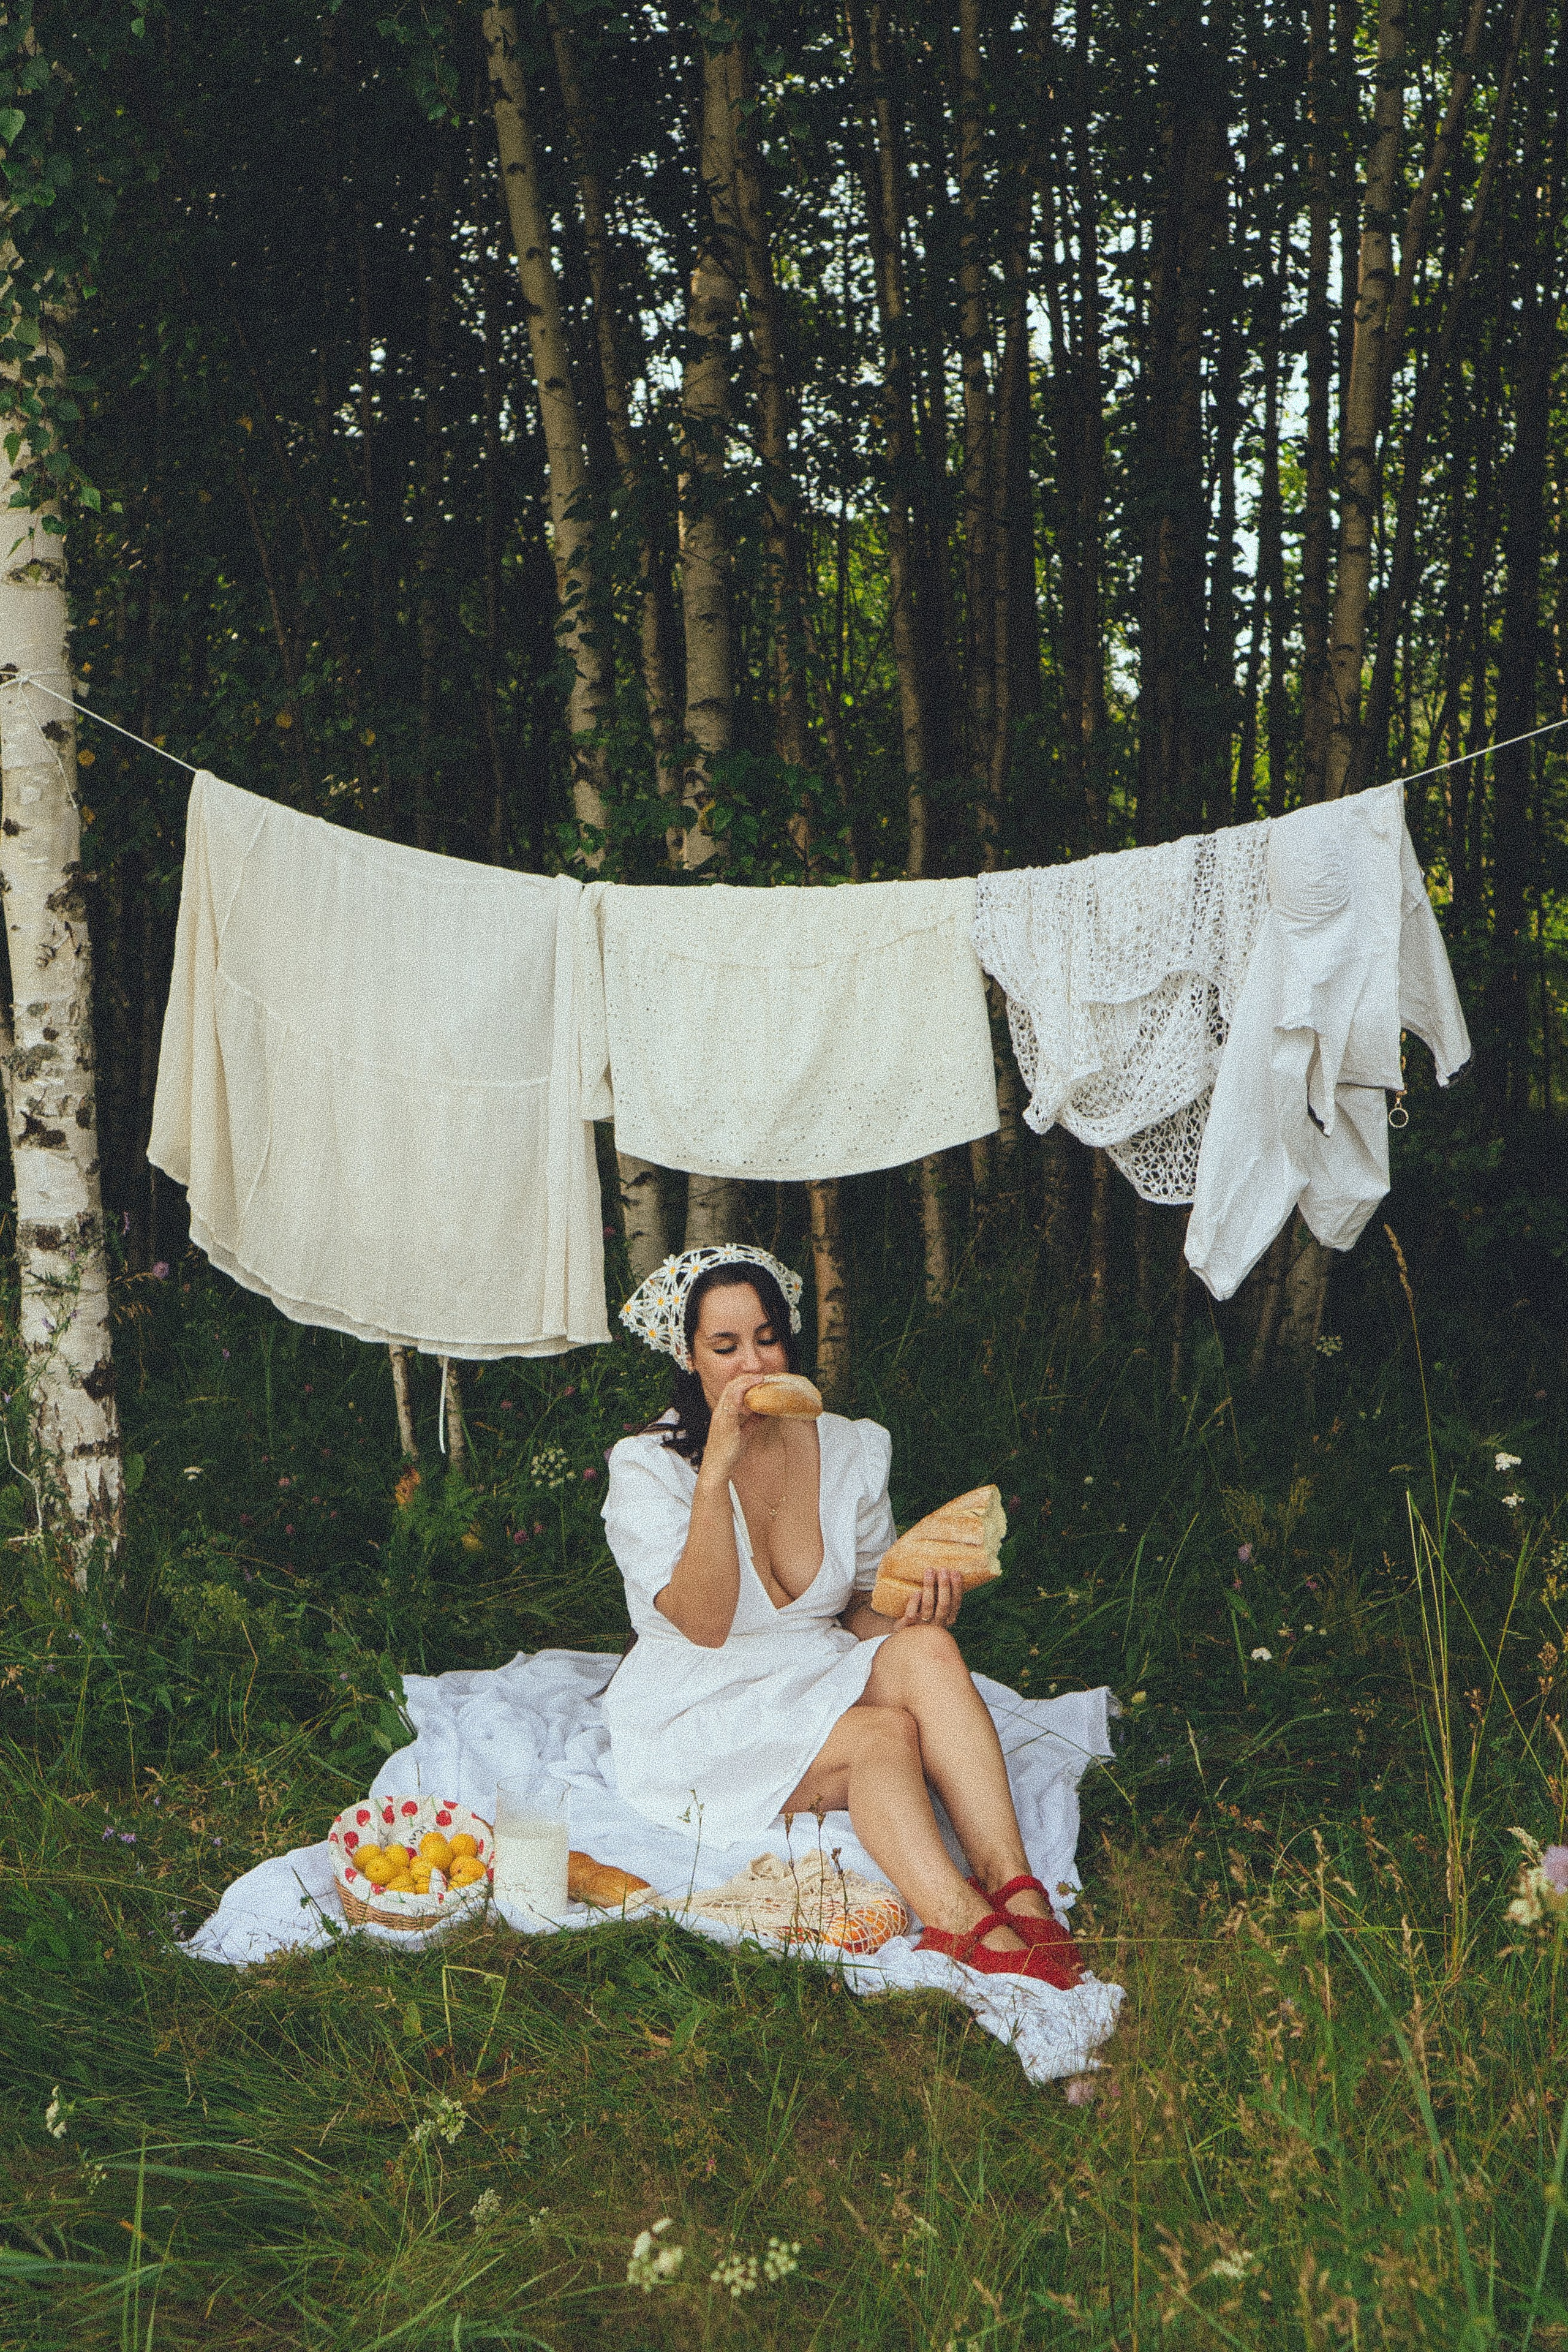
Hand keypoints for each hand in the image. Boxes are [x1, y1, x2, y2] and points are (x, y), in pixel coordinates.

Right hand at [698, 1367, 767, 1485]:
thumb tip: (766, 1412)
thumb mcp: (744, 1434)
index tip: (758, 1380)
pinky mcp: (724, 1422)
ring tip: (760, 1379)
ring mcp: (720, 1416)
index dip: (744, 1382)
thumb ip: (753, 1422)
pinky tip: (754, 1391)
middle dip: (746, 1378)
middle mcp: (719, 1412)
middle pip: (730, 1386)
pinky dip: (743, 1392)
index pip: (730, 1390)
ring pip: (731, 1389)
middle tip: (762, 1376)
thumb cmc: (728, 1454)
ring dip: (746, 1382)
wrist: (716, 1469)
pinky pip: (732, 1401)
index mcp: (722, 1414)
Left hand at [897, 1563, 963, 1629]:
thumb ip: (941, 1594)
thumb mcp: (936, 1609)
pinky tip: (916, 1592)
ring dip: (929, 1588)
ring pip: (928, 1607)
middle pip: (944, 1604)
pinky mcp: (908, 1627)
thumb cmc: (923, 1616)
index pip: (956, 1603)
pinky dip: (914, 1603)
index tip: (956, 1572)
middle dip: (944, 1586)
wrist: (905, 1637)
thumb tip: (946, 1569)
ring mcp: (923, 1626)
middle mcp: (938, 1624)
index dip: (957, 1588)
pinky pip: (912, 1614)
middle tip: (943, 1569)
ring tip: (929, 1571)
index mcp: (947, 1619)